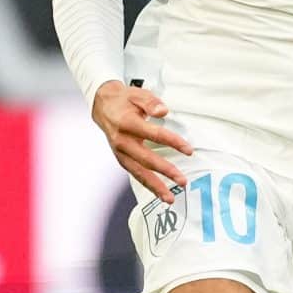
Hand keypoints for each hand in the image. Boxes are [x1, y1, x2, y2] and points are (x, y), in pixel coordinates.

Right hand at [91, 79, 192, 201]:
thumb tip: (163, 111)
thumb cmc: (124, 100)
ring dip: (155, 186)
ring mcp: (120, 152)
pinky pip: (135, 174)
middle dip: (166, 171)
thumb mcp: (137, 94)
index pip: (155, 135)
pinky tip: (159, 193)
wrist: (102, 106)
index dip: (173, 142)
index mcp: (127, 123)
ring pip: (138, 173)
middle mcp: (122, 141)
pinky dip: (147, 184)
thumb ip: (151, 102)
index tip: (189, 150)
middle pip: (146, 159)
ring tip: (170, 198)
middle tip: (182, 180)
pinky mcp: (120, 159)